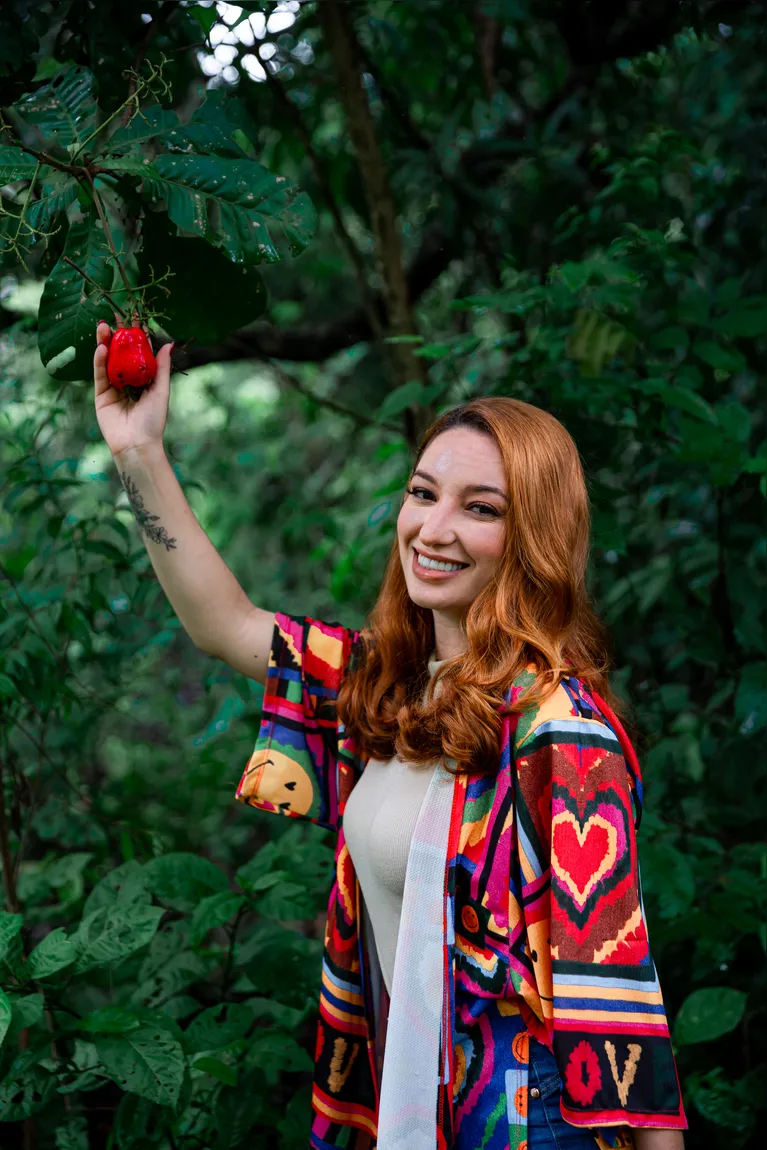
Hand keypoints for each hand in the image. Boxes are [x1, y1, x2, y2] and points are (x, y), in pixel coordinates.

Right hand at [93, 313, 173, 459]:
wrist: (137, 444)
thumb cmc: (153, 420)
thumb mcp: (161, 390)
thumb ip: (162, 367)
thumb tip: (168, 343)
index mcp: (143, 380)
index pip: (138, 354)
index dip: (136, 337)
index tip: (135, 319)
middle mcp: (128, 381)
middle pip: (120, 354)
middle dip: (117, 336)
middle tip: (115, 317)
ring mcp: (113, 388)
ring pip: (108, 361)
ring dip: (105, 343)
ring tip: (104, 326)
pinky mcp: (101, 395)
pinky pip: (99, 374)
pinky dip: (99, 360)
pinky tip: (101, 347)